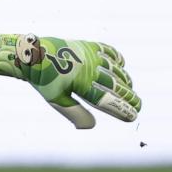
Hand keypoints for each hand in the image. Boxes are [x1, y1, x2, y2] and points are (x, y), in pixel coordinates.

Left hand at [0, 32, 140, 127]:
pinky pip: (108, 50)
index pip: (107, 100)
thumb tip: (92, 127)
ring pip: (115, 69)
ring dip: (125, 79)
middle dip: (129, 97)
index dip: (122, 109)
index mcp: (82, 83)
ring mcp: (89, 55)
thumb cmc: (43, 80)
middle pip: (115, 85)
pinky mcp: (87, 45)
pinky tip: (122, 65)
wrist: (32, 54)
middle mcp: (89, 68)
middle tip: (138, 105)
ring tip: (131, 89)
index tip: (133, 116)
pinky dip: (117, 58)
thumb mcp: (56, 99)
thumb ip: (75, 113)